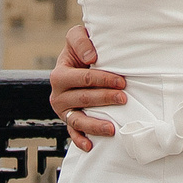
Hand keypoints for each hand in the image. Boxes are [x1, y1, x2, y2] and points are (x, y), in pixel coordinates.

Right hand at [48, 22, 125, 151]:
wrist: (77, 62)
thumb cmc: (81, 49)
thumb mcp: (77, 36)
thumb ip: (81, 40)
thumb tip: (91, 58)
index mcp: (59, 75)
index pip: (83, 79)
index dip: (103, 80)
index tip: (121, 81)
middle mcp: (57, 95)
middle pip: (83, 99)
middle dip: (105, 99)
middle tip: (124, 98)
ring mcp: (62, 111)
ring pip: (78, 120)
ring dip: (95, 125)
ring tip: (112, 128)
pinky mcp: (67, 122)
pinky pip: (72, 134)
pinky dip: (80, 141)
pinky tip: (91, 146)